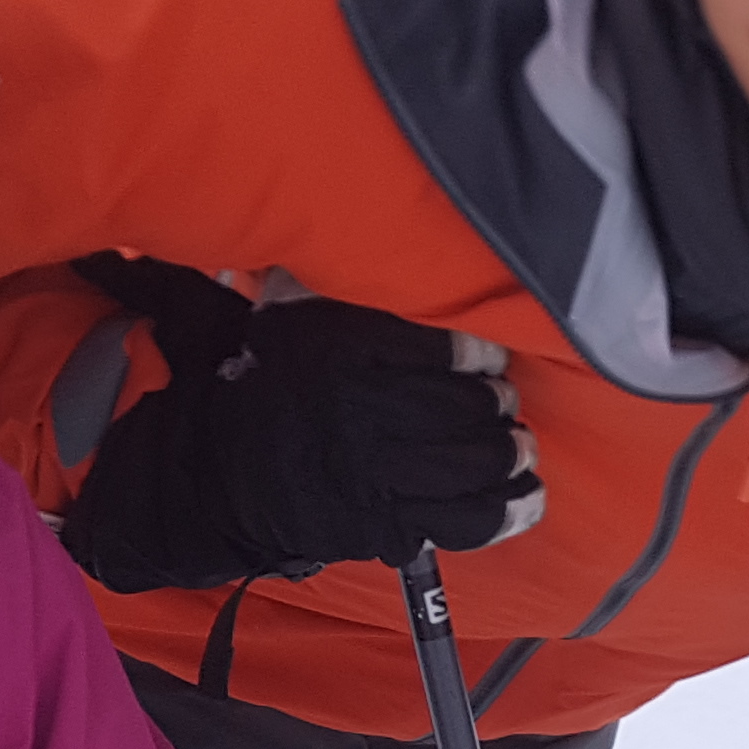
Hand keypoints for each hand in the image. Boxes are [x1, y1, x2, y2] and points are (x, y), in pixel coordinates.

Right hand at [63, 295, 541, 588]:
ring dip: (509, 453)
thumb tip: (388, 225)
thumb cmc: (275, 380)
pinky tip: (529, 495)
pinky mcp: (385, 523)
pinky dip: (509, 508)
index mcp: (339, 349)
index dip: (476, 352)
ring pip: (472, 462)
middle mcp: (360, 411)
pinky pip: (466, 519)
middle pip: (465, 405)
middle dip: (497, 404)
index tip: (486, 356)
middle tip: (501, 402)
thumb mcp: (291, 312)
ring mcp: (374, 472)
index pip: (439, 345)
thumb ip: (340, 276)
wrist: (220, 471)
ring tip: (518, 447)